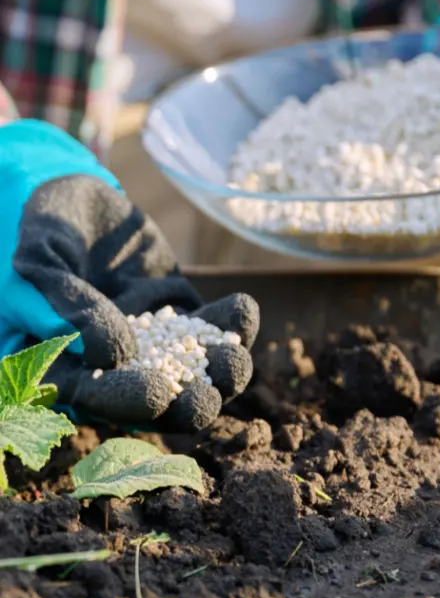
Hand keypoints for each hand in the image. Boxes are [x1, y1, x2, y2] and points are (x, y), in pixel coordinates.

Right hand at [0, 126, 257, 431]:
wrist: (68, 191)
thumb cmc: (38, 227)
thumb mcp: (40, 258)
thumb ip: (65, 304)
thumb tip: (111, 352)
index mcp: (62, 363)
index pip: (94, 397)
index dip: (126, 401)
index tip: (157, 392)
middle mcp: (111, 366)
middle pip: (154, 403)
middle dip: (186, 405)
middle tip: (208, 396)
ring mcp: (150, 343)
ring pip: (193, 374)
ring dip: (219, 374)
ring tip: (236, 356)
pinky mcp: (179, 316)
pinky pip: (211, 329)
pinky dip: (232, 324)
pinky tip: (243, 308)